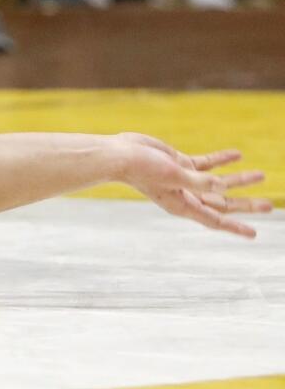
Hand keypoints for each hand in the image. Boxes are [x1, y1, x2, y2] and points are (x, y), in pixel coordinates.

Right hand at [114, 133, 270, 237]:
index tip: (254, 234)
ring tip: (261, 175)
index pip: (215, 219)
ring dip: (239, 179)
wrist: (120, 154)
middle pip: (223, 202)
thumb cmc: (142, 168)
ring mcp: (184, 179)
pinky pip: (207, 163)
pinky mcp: (180, 163)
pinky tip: (237, 155)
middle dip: (245, 204)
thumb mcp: (173, 175)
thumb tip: (221, 185)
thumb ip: (198, 180)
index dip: (235, 227)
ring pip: (218, 182)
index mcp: (182, 204)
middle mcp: (186, 194)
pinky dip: (222, 159)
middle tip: (269, 206)